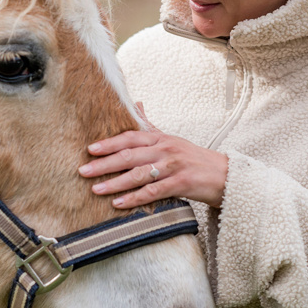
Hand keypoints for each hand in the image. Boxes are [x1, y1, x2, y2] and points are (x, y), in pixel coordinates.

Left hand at [78, 119, 227, 208]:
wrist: (225, 175)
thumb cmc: (194, 158)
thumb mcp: (172, 139)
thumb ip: (151, 125)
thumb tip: (137, 103)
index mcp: (161, 138)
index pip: (130, 137)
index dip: (109, 143)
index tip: (90, 149)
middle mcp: (166, 149)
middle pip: (130, 155)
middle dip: (104, 163)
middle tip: (83, 170)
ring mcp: (174, 166)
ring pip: (139, 174)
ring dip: (115, 183)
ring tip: (95, 189)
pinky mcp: (181, 184)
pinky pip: (153, 192)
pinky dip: (134, 198)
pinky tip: (118, 203)